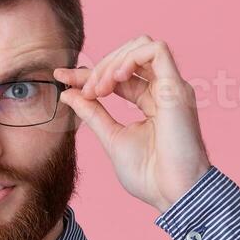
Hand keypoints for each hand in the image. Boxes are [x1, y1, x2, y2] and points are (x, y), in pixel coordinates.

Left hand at [54, 35, 211, 213]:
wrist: (173, 194)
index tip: (62, 79)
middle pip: (129, 56)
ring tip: (99, 88)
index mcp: (150, 103)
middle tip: (84, 91)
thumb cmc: (150, 175)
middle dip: (99, 68)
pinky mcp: (177, 87)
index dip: (89, 74)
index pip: (118, 76)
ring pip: (142, 46)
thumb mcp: (112, 138)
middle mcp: (163, 91)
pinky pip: (156, 51)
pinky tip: (116, 79)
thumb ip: (93, 114)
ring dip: (113, 62)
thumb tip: (69, 94)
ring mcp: (171, 87)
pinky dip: (130, 58)